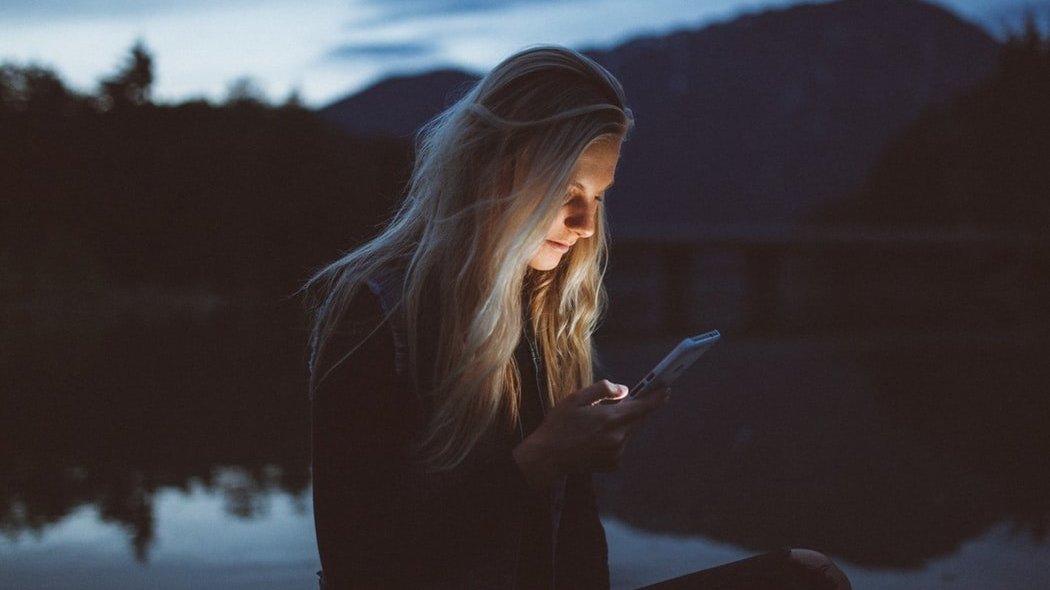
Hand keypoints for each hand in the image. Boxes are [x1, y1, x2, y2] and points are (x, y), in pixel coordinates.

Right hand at [512, 379, 667, 487]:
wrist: (547, 457)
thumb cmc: (559, 425)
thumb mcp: (576, 398)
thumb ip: (603, 390)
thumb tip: (624, 390)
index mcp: (611, 419)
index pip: (644, 406)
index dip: (657, 396)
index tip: (666, 388)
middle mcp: (619, 437)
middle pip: (637, 419)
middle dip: (633, 409)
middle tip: (618, 403)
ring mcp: (617, 453)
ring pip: (628, 432)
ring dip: (621, 425)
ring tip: (596, 423)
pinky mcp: (613, 464)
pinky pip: (621, 445)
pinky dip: (614, 438)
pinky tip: (594, 438)